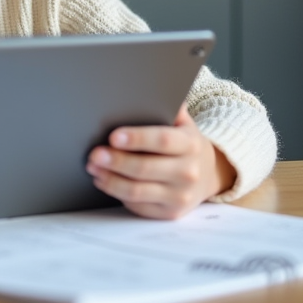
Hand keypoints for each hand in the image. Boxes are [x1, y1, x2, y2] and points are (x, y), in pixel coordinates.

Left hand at [85, 105, 236, 219]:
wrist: (208, 174)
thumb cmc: (185, 144)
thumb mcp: (183, 123)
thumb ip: (169, 106)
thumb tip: (149, 88)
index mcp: (190, 144)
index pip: (162, 141)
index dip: (137, 138)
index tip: (114, 136)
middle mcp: (188, 172)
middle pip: (145, 168)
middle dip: (116, 161)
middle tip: (95, 154)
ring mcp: (179, 196)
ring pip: (137, 191)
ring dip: (110, 179)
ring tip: (93, 167)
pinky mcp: (170, 213)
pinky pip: (138, 206)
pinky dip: (116, 193)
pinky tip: (103, 181)